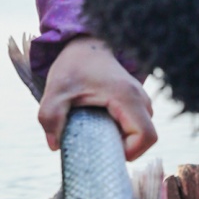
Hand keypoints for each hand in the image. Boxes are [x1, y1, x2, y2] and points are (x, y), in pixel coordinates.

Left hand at [38, 35, 155, 160]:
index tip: (107, 150)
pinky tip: (102, 126)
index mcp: (125, 96)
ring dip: (124, 140)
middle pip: (147, 137)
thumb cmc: (73, 67)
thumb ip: (50, 117)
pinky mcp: (137, 100)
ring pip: (143, 130)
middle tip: (99, 146)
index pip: (146, 136)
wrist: (85, 46)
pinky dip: (123, 132)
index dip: (131, 152)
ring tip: (98, 134)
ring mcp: (141, 98)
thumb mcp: (55, 91)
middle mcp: (139, 97)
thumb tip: (55, 145)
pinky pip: (138, 124)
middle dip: (125, 149)